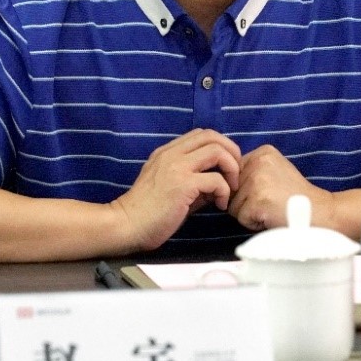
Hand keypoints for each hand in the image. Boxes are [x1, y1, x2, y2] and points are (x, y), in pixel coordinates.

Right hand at [111, 129, 241, 250]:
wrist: (126, 225)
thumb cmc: (147, 212)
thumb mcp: (170, 187)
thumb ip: (193, 180)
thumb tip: (218, 184)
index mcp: (167, 152)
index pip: (200, 134)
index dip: (220, 146)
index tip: (224, 168)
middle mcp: (171, 154)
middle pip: (212, 136)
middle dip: (231, 152)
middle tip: (234, 175)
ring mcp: (177, 167)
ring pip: (217, 151)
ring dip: (231, 169)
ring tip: (230, 189)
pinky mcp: (183, 185)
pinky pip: (216, 179)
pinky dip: (225, 191)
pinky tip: (220, 205)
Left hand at [228, 144, 332, 230]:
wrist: (321, 213)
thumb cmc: (295, 198)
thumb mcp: (274, 172)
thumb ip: (250, 172)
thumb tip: (221, 183)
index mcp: (262, 152)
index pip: (232, 175)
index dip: (246, 190)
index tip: (269, 193)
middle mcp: (258, 162)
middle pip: (231, 190)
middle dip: (246, 203)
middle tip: (271, 203)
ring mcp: (258, 180)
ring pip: (233, 206)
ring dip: (250, 214)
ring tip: (272, 210)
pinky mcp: (259, 200)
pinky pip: (241, 218)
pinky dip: (254, 224)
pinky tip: (272, 217)